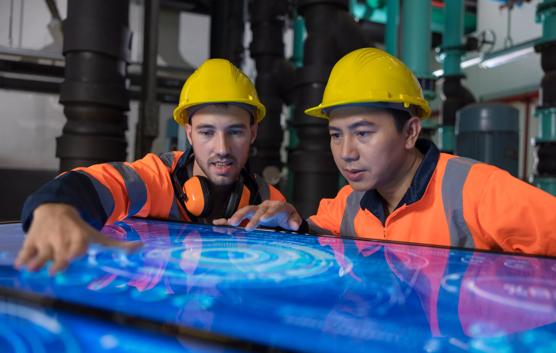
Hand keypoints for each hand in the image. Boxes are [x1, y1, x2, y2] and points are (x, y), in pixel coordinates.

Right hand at [14, 203, 141, 274]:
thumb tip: (142, 247)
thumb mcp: (99, 236)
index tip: (74, 256)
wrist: (56, 209)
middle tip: (56, 269)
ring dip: (37, 261)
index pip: (78, 245)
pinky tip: (20, 264)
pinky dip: (22, 257)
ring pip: (40, 253)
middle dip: (57, 261)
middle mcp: (63, 239)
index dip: (76, 250)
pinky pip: (25, 251)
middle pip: (59, 253)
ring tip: (33, 268)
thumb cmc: (80, 230)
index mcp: (80, 239)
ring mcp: (46, 240)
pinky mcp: (32, 241)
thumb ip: (119, 247)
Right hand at [213, 200, 301, 230]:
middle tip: (245, 226)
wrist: (282, 214)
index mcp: (277, 206)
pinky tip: (218, 223)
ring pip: (246, 210)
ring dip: (238, 216)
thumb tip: (295, 225)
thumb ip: (295, 221)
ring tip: (230, 223)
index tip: (264, 219)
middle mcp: (265, 206)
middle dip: (250, 216)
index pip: (273, 209)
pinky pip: (239, 217)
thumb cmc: (288, 216)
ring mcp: (256, 210)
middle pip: (256, 209)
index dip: (269, 213)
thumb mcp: (294, 219)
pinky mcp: (249, 215)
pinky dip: (229, 219)